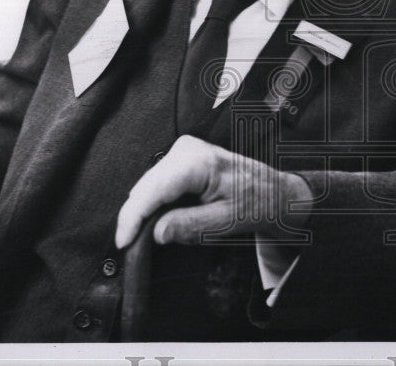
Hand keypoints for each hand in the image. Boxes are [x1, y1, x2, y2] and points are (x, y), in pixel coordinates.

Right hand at [114, 134, 311, 248]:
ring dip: (143, 210)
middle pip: (145, 187)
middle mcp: (186, 149)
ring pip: (147, 185)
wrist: (272, 191)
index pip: (153, 189)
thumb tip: (156, 233)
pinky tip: (158, 219)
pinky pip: (156, 182)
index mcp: (199, 162)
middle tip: (133, 246)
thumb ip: (189, 226)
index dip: (133, 217)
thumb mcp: (225, 221)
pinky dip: (153, 202)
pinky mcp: (181, 157)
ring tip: (147, 234)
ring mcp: (183, 150)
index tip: (123, 242)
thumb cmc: (256, 202)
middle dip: (136, 217)